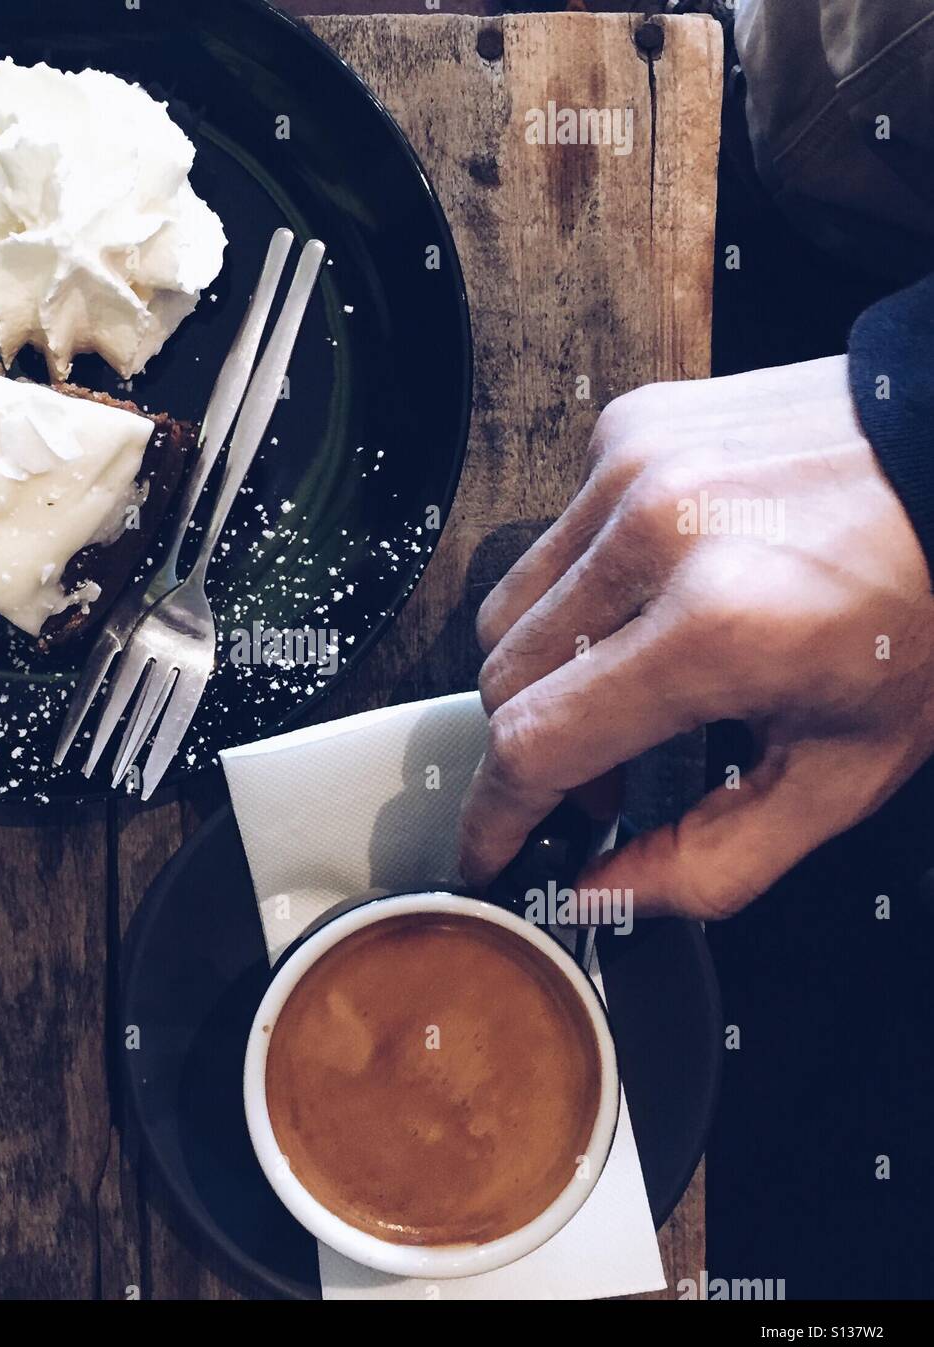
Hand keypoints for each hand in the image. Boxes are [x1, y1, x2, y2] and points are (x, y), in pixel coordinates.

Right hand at [459, 355, 933, 918]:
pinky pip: (552, 538)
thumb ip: (713, 857)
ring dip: (545, 668)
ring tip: (623, 686)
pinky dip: (580, 588)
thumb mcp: (844, 769)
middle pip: (504, 676)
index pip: (535, 741)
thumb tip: (600, 889)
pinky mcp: (629, 427)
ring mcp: (633, 467)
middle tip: (601, 776)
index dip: (495, 814)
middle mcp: (656, 533)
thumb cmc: (925, 613)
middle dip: (535, 747)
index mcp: (716, 628)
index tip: (486, 848)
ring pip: (508, 606)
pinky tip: (651, 594)